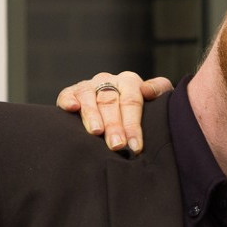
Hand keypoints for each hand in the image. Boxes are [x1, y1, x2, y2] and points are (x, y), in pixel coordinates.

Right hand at [56, 72, 173, 153]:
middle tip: (117, 145)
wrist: (118, 110)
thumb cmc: (138, 113)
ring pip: (90, 98)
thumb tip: (148, 91)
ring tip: (96, 132)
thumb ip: (159, 90)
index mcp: (129, 82)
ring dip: (92, 115)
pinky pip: (67, 94)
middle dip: (114, 125)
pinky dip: (68, 100)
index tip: (135, 146)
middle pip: (110, 101)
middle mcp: (108, 80)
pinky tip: (71, 108)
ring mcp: (89, 86)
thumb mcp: (156, 101)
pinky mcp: (71, 93)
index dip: (133, 124)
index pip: (131, 101)